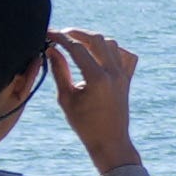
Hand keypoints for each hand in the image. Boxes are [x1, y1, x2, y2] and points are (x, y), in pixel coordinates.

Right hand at [44, 29, 145, 171]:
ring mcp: (123, 75)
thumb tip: (52, 49)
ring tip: (76, 42)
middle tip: (60, 34)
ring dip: (93, 39)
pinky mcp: (127, 79)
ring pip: (111, 44)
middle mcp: (114, 73)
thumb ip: (59, 70)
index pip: (77, 47)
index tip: (48, 33)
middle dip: (77, 33)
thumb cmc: (84, 124)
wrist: (110, 141)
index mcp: (97, 78)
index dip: (60, 37)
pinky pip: (124, 55)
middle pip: (96, 39)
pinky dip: (111, 49)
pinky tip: (98, 53)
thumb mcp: (66, 98)